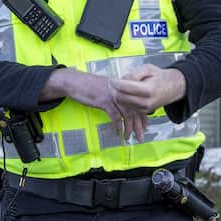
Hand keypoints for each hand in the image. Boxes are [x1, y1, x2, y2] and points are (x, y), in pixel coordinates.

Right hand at [42, 66, 183, 143]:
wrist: (76, 82)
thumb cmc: (91, 87)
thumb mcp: (108, 91)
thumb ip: (118, 98)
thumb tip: (127, 109)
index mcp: (124, 89)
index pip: (138, 103)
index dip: (143, 116)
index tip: (145, 127)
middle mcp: (122, 92)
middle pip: (135, 110)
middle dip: (139, 126)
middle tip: (141, 137)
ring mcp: (114, 96)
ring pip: (127, 114)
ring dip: (129, 128)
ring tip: (129, 138)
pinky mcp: (104, 101)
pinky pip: (115, 116)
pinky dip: (117, 126)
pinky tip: (118, 132)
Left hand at [113, 65, 186, 139]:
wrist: (173, 88)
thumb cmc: (160, 77)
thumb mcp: (148, 69)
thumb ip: (134, 74)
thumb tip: (122, 80)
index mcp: (148, 90)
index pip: (124, 87)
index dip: (115, 83)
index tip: (112, 79)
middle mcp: (145, 102)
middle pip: (120, 97)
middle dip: (113, 90)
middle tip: (112, 82)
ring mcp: (144, 109)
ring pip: (121, 103)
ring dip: (117, 95)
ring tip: (118, 86)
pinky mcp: (142, 111)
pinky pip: (126, 106)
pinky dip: (123, 100)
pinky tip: (124, 92)